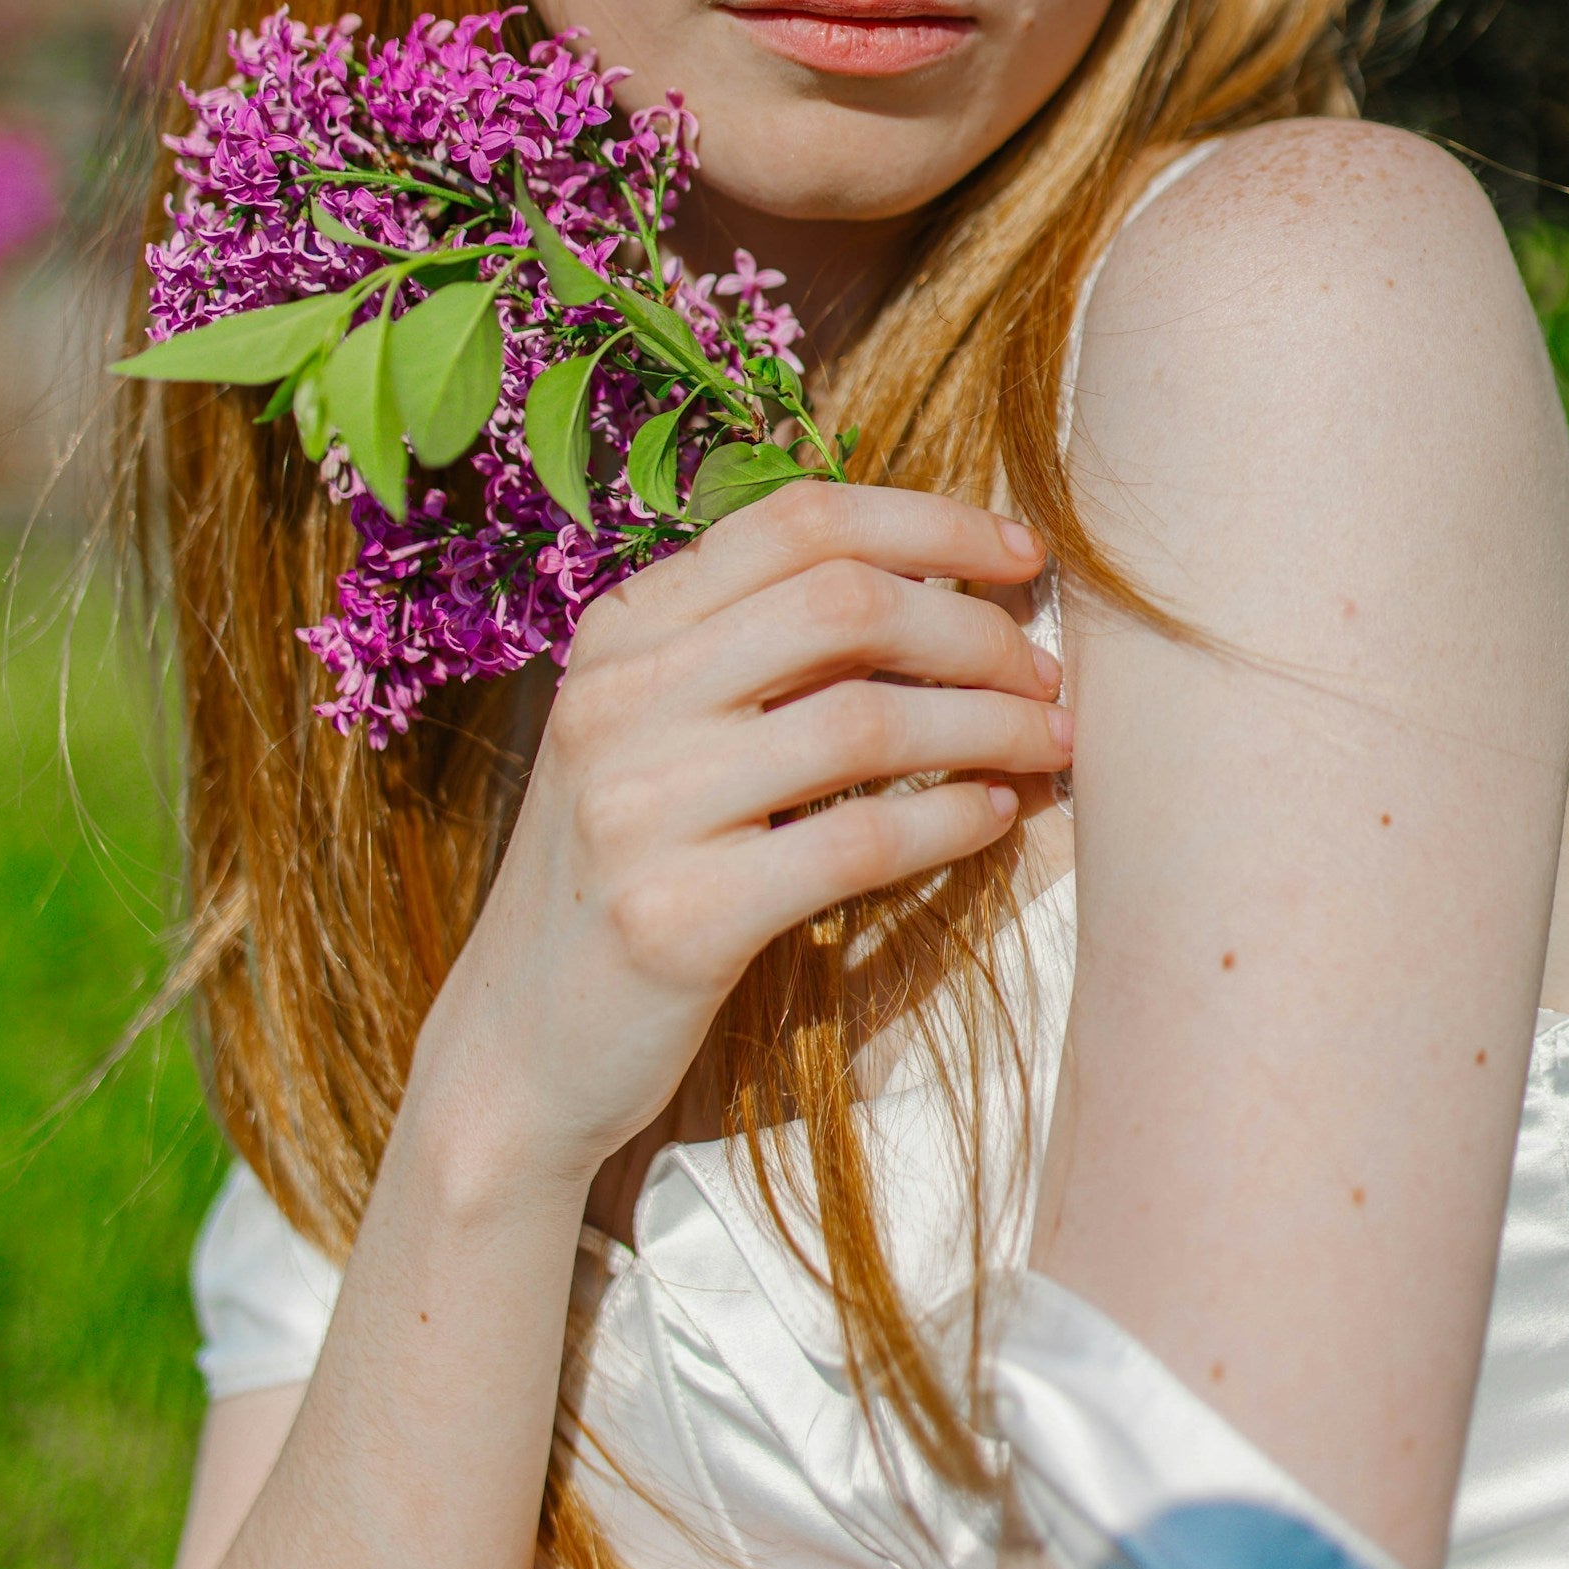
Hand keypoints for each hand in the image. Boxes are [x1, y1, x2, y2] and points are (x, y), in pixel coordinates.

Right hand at [419, 484, 1064, 1195]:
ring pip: (864, 721)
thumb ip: (762, 650)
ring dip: (988, 725)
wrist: (519, 1046)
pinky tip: (995, 815)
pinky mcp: (678, 920)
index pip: (796, 522)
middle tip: (1044, 672)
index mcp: (621, 631)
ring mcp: (640, 808)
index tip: (1022, 555)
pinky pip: (856, 844)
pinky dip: (951, 821)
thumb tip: (942, 583)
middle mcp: (620, 699)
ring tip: (1049, 742)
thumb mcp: (658, 729)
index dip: (930, 523)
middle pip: (844, 604)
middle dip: (976, 630)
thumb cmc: (630, 869)